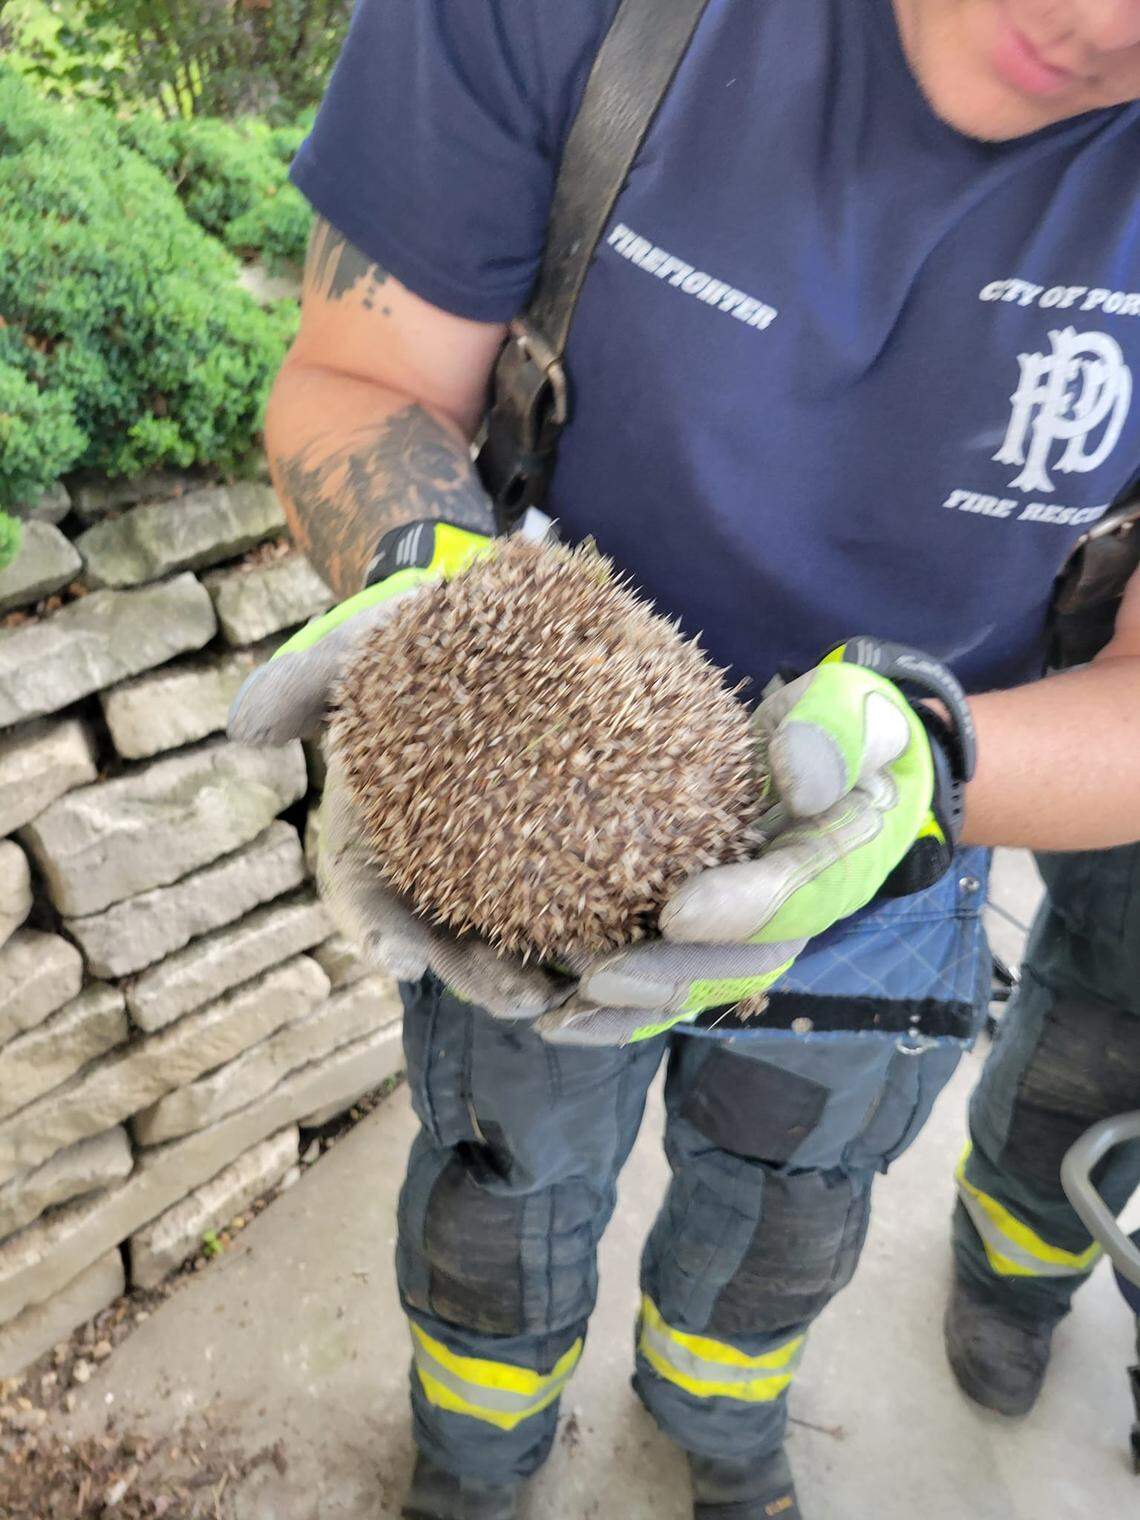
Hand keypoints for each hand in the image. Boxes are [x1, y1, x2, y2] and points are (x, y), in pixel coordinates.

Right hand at [227, 519, 568, 1014]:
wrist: (487, 621)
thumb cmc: (408, 643)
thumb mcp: (352, 651)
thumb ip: (303, 684)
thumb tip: (244, 728)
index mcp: (376, 836)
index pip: (368, 897)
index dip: (381, 933)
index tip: (401, 961)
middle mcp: (435, 865)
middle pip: (452, 939)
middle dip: (482, 977)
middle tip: (520, 1000)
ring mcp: (499, 862)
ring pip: (519, 934)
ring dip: (549, 971)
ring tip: (583, 991)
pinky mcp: (564, 844)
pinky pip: (580, 892)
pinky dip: (605, 921)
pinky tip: (640, 938)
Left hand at [538, 647, 951, 1044]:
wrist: (827, 754)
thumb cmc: (834, 723)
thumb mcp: (853, 707)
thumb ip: (839, 734)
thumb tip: (800, 782)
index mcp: (840, 861)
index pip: (800, 894)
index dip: (742, 909)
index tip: (679, 913)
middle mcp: (796, 914)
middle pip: (739, 964)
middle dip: (669, 976)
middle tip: (599, 976)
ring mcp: (746, 931)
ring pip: (696, 986)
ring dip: (629, 1007)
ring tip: (562, 1015)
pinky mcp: (703, 934)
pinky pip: (662, 980)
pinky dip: (611, 1009)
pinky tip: (551, 1017)